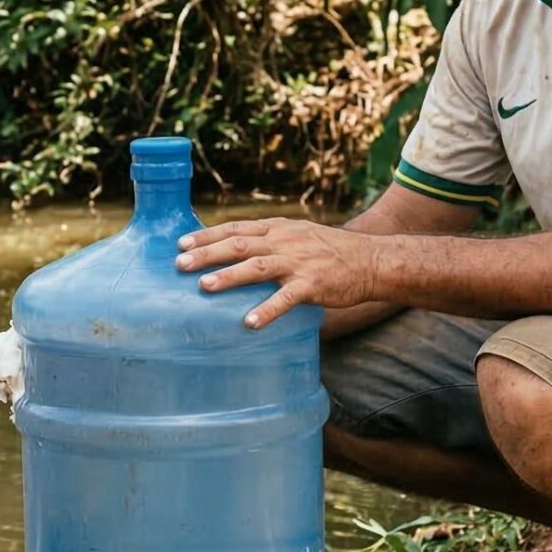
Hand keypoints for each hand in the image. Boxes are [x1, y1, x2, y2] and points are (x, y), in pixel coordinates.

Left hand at [175, 218, 384, 328]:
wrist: (371, 260)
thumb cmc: (330, 251)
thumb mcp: (297, 235)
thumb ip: (269, 240)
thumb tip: (233, 250)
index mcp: (278, 229)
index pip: (236, 229)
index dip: (207, 235)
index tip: (181, 244)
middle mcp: (285, 241)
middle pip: (239, 245)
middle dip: (207, 254)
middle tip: (179, 264)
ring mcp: (299, 263)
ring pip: (258, 267)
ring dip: (229, 277)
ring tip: (204, 287)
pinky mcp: (313, 285)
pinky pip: (286, 299)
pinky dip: (266, 310)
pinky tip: (249, 323)